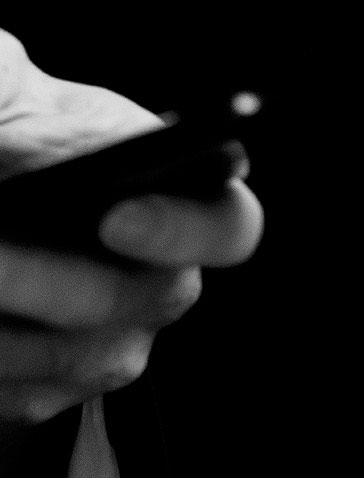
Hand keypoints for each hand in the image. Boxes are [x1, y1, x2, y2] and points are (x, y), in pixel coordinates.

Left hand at [0, 30, 263, 427]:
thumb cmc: (15, 135)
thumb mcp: (10, 90)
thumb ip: (14, 85)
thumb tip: (8, 100)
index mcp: (185, 202)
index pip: (227, 229)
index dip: (181, 230)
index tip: (113, 217)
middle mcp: (162, 284)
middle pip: (128, 302)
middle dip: (44, 279)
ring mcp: (113, 344)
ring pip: (67, 358)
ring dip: (1, 326)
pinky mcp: (52, 390)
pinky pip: (20, 392)